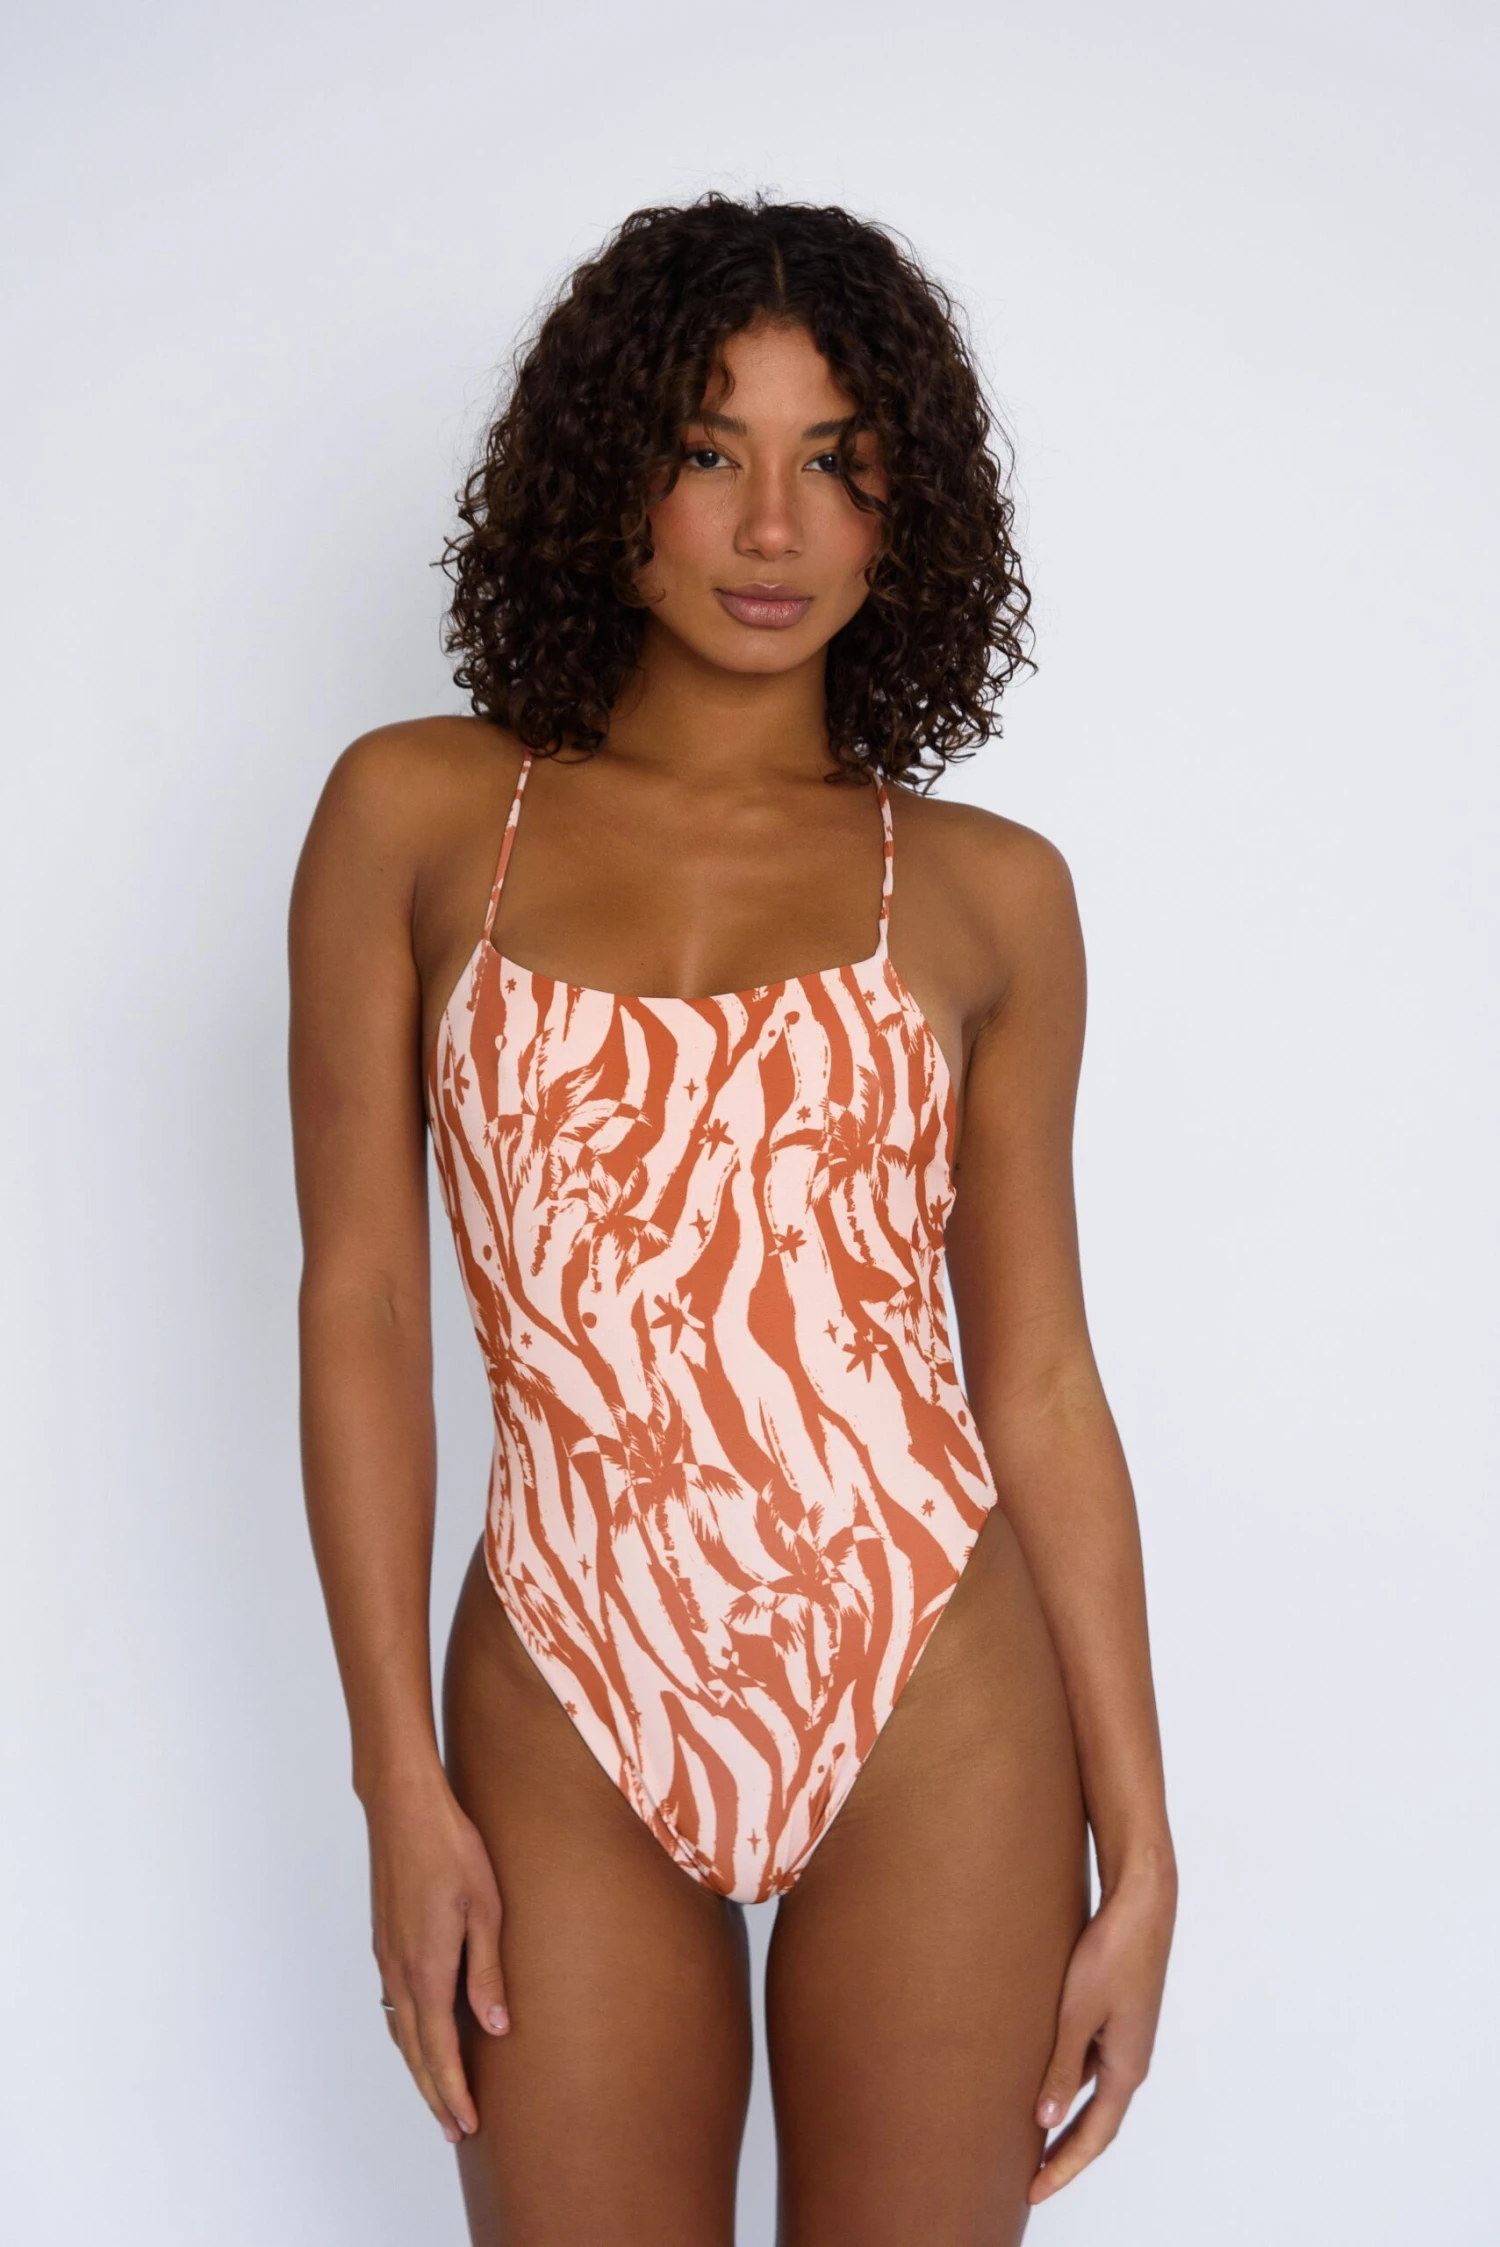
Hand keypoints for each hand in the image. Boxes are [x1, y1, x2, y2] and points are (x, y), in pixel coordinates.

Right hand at [366, 1767, 509, 2143]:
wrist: (403, 1807)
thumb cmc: (451, 1849)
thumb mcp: (484, 1907)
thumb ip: (487, 1969)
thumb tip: (495, 2026)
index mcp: (426, 1969)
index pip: (439, 2051)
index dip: (453, 2092)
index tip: (467, 2125)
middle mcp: (399, 1972)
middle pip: (415, 2052)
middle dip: (435, 2093)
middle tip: (455, 2130)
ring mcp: (387, 1956)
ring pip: (401, 2030)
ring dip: (419, 2067)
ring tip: (439, 2095)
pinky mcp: (384, 1940)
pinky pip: (395, 2004)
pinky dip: (408, 2035)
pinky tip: (420, 2036)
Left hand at [1029, 1849, 1175, 2203]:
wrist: (1142, 1903)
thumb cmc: (1111, 1953)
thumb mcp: (1077, 2012)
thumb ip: (1061, 2066)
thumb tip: (1045, 2121)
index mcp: (1126, 2068)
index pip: (1094, 2137)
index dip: (1064, 2168)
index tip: (1035, 2193)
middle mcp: (1129, 2060)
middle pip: (1095, 2123)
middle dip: (1063, 2154)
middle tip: (1030, 2181)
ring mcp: (1124, 2038)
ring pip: (1090, 2092)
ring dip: (1062, 2117)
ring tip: (1026, 2136)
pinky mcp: (1115, 2015)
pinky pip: (1088, 2062)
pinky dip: (1065, 2080)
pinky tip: (1037, 2076)